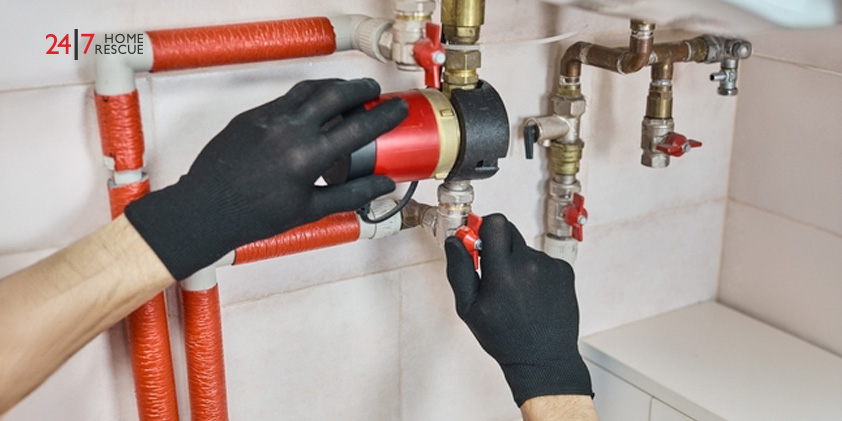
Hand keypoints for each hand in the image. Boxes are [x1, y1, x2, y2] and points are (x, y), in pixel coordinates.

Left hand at [126, 78, 406, 279]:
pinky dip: (306, 98)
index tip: (397, 109)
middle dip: (361, 88)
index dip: (384, 115)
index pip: (358, 126)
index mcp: (308, 157)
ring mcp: (267, 119)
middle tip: (374, 92)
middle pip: (336, 94)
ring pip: (309, 89)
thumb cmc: (255, 216)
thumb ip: (351, 194)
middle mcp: (288, 130)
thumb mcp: (310, 209)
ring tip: (348, 93)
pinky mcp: (251, 116)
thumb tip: (384, 185)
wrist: (206, 209)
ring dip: (333, 86)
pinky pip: (286, 99)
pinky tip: (313, 107)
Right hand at [444, 214, 591, 405]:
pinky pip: (542, 259)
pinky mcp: (565, 271)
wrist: (544, 358)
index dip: (484, 227)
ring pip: (524, 248)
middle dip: (497, 244)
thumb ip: (459, 270)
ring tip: (515, 292)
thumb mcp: (469, 309)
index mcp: (504, 273)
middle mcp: (530, 265)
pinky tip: (532, 294)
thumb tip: (454, 242)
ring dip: (516, 261)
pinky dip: (534, 271)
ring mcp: (550, 266)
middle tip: (492, 268)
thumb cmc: (506, 338)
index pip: (495, 223)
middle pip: (509, 230)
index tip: (478, 240)